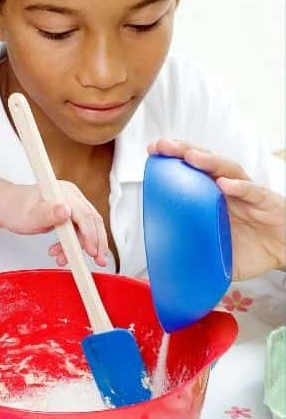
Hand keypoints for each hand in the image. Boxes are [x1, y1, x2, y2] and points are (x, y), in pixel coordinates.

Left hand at [0, 180, 108, 266]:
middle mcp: (70, 196)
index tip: (91, 252)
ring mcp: (70, 204)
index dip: (91, 235)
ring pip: (86, 228)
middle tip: (98, 261)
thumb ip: (48, 213)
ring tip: (63, 259)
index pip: (85, 215)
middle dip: (95, 243)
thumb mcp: (29, 214)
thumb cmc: (13, 207)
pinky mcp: (67, 214)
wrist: (4, 206)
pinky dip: (73, 245)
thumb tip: (66, 210)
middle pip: (92, 221)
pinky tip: (62, 253)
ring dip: (80, 247)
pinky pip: (78, 231)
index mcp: (64, 192)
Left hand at [149, 140, 285, 279]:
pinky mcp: (267, 201)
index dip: (172, 161)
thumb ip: (196, 258)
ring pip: (226, 170)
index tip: (152, 152)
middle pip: (204, 163)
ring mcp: (247, 193)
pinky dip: (239, 187)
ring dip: (208, 161)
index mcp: (213, 198)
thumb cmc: (252, 249)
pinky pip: (252, 191)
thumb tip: (167, 272)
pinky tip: (225, 184)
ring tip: (190, 156)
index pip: (191, 173)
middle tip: (162, 146)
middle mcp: (228, 189)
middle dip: (182, 150)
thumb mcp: (218, 256)